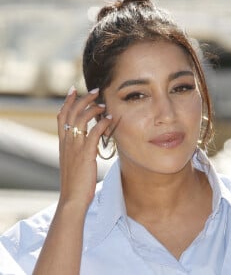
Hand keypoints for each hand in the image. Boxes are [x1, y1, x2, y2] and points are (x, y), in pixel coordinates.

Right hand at [56, 86, 111, 209]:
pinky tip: (110, 119)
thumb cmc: (76, 182)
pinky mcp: (85, 155)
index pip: (61, 117)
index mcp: (63, 143)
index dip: (67, 102)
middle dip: (82, 99)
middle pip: (71, 113)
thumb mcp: (73, 162)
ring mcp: (75, 148)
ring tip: (103, 104)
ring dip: (93, 109)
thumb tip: (88, 140)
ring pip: (81, 120)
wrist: (72, 199)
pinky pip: (93, 134)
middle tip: (94, 91)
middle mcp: (67, 143)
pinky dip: (101, 123)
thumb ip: (78, 149)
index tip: (73, 90)